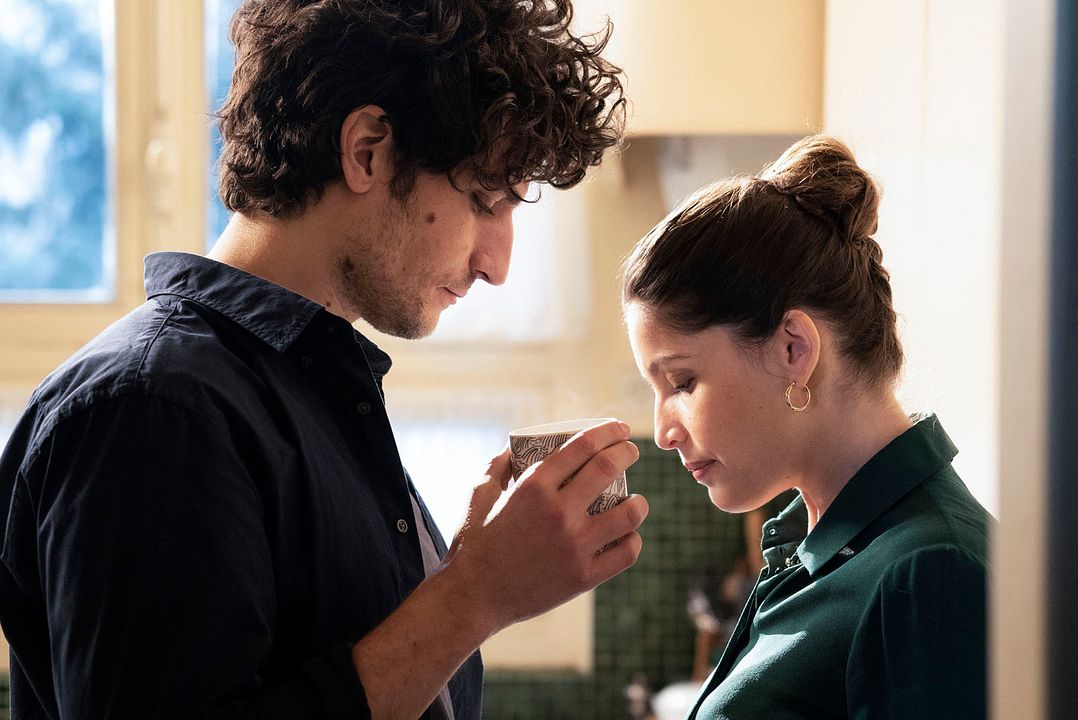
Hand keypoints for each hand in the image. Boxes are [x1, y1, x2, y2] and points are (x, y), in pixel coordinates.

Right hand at [444, 419, 647, 634]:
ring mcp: (574, 545)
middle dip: (627, 452)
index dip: (608, 431)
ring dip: (638, 501)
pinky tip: (628, 535)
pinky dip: (632, 540)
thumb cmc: (473, 544)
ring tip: (636, 501)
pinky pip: (626, 553)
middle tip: (630, 451)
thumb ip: (498, 465)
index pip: (583, 445)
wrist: (472, 598)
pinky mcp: (583, 576)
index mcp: (534, 486)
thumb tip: (514, 446)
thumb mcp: (478, 494)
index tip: (618, 429)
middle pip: (609, 467)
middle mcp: (558, 511)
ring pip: (628, 513)